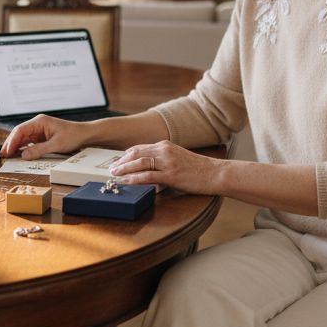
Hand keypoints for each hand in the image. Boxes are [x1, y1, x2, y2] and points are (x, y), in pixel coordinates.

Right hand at [0, 114, 92, 158]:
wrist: (84, 134)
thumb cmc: (73, 136)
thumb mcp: (56, 145)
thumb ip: (39, 150)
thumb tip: (23, 155)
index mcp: (39, 122)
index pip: (20, 130)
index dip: (12, 141)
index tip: (7, 151)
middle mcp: (37, 124)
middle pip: (19, 133)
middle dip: (10, 144)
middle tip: (3, 155)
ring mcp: (39, 130)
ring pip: (23, 137)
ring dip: (15, 146)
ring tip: (7, 155)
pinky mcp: (42, 136)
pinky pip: (29, 141)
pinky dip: (23, 147)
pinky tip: (18, 154)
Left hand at [108, 141, 222, 195]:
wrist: (215, 173)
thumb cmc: (199, 168)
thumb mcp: (178, 158)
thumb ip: (164, 160)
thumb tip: (150, 169)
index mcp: (165, 145)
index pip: (140, 148)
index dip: (126, 155)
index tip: (118, 161)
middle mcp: (164, 151)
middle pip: (136, 153)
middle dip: (121, 161)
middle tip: (111, 168)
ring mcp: (167, 162)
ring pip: (139, 163)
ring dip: (124, 169)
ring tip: (114, 174)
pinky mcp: (171, 175)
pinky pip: (148, 176)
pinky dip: (134, 179)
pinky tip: (126, 182)